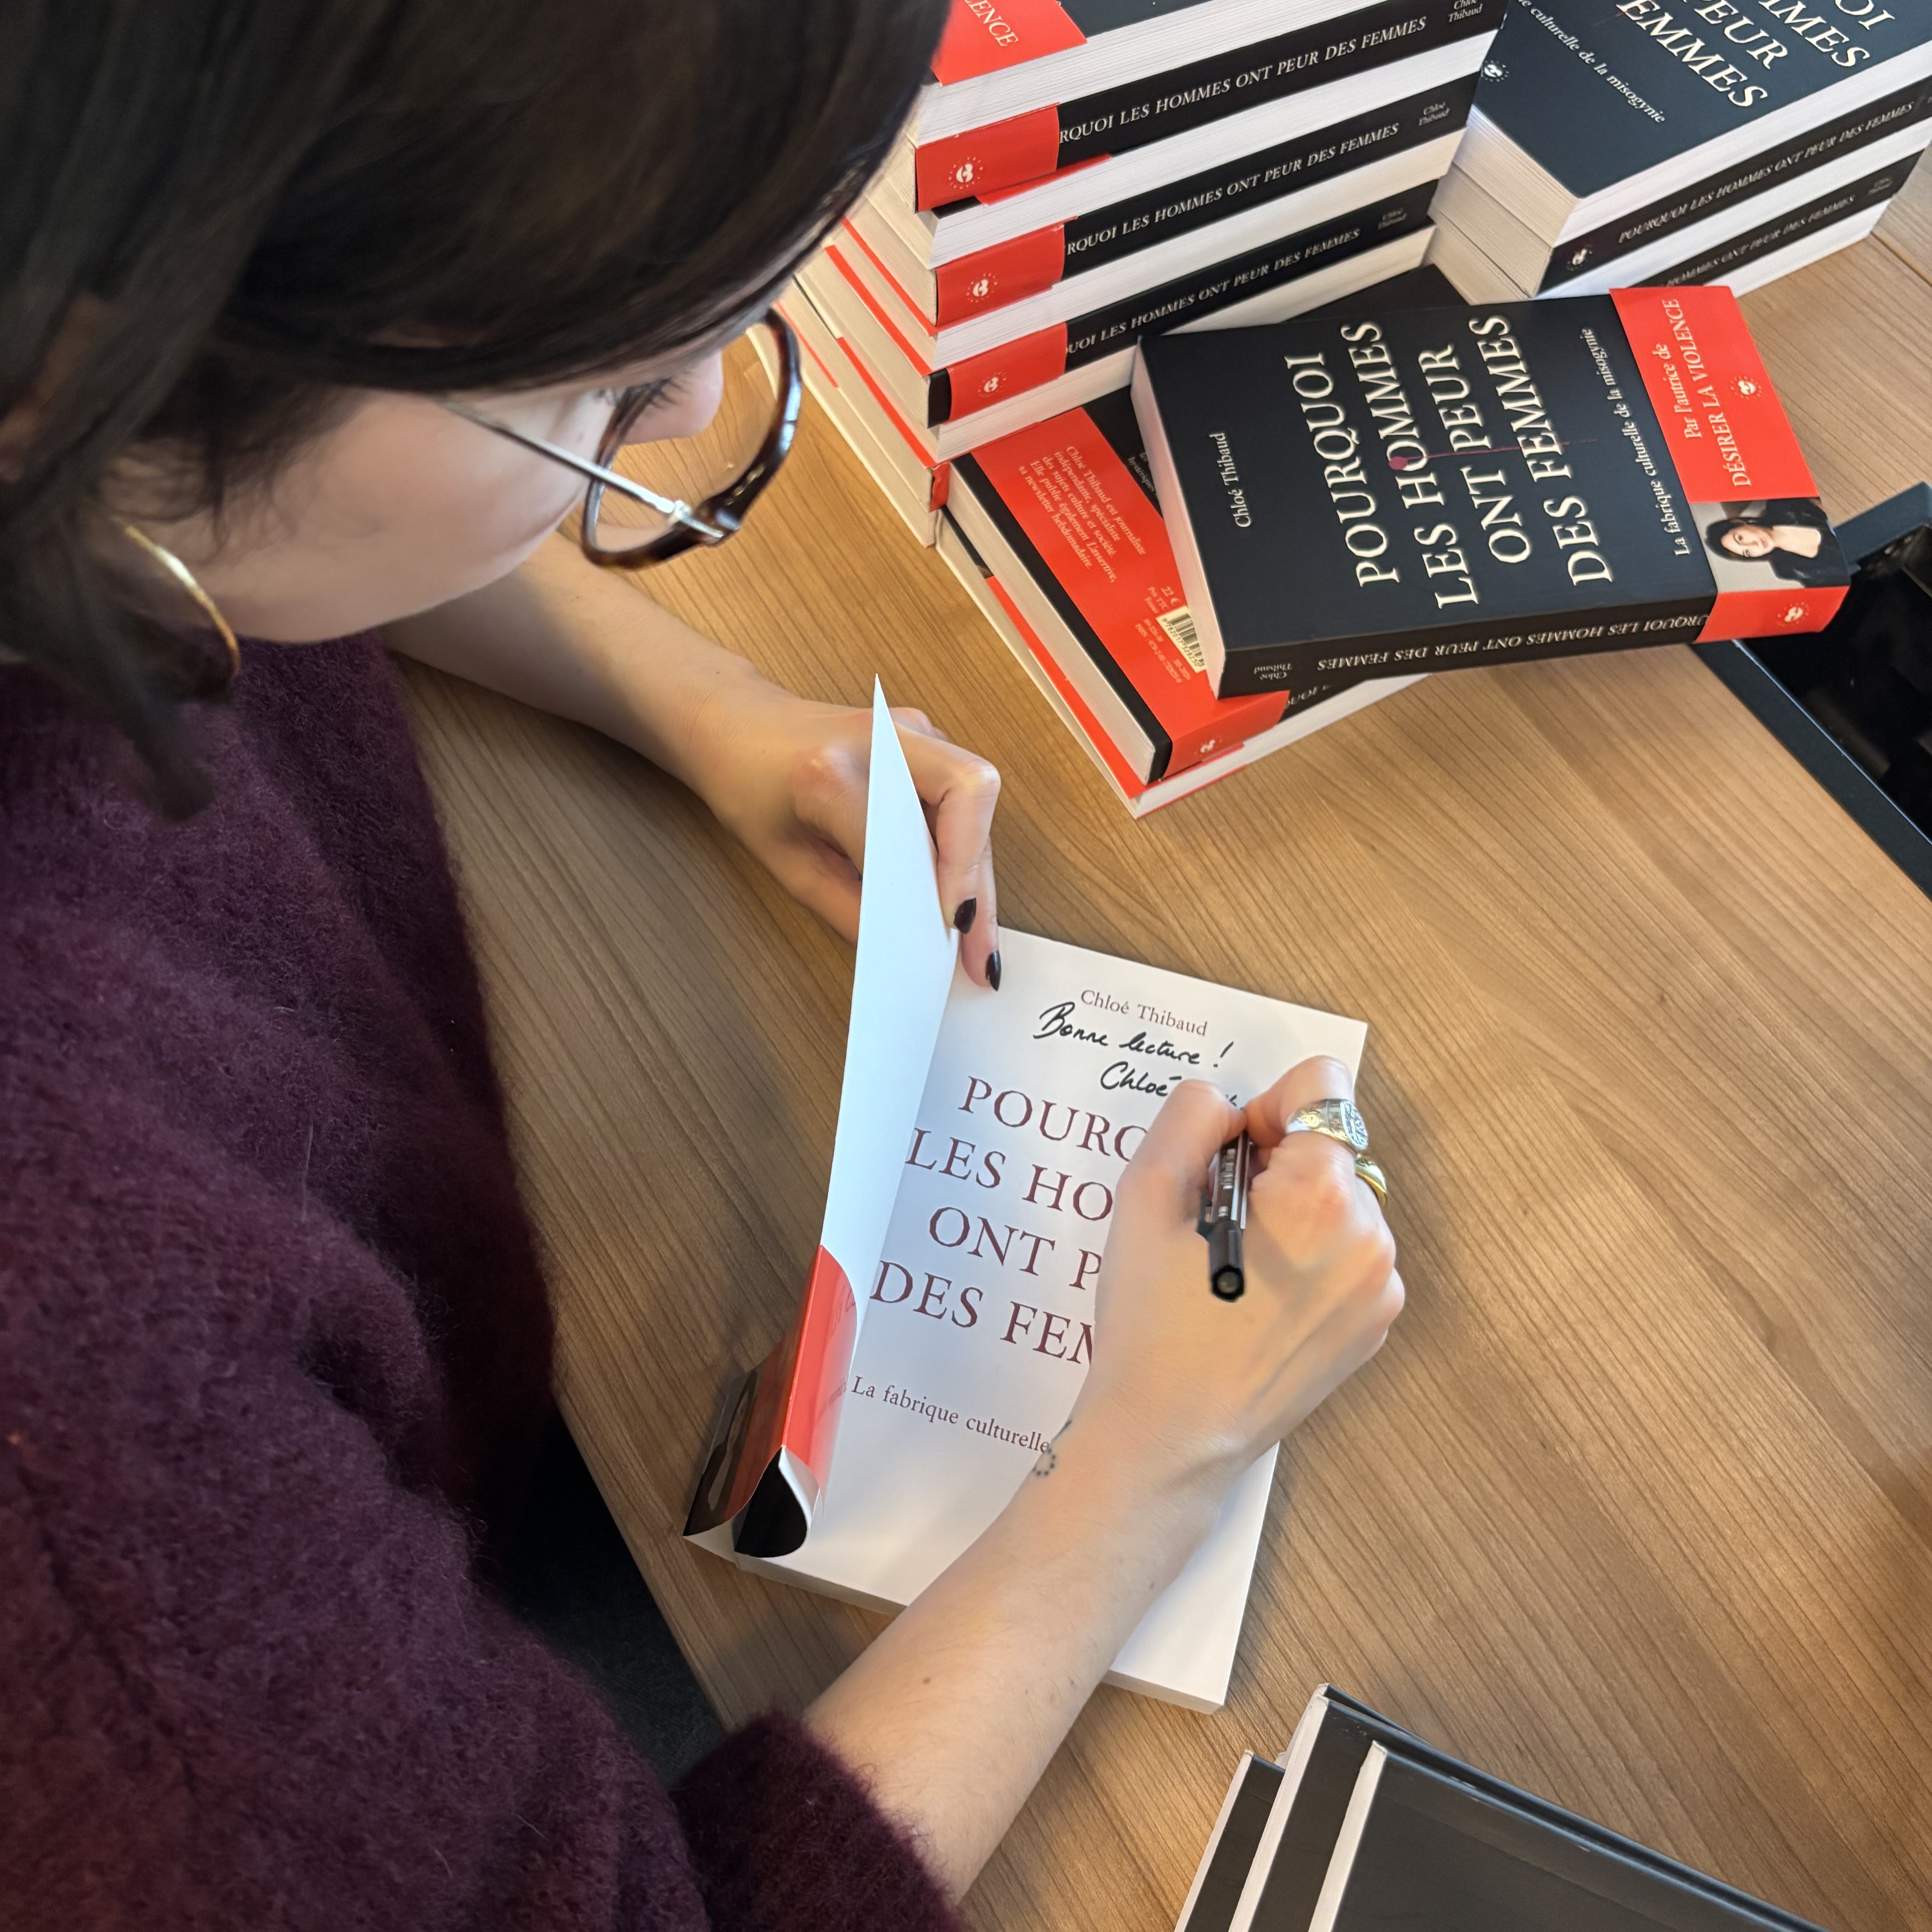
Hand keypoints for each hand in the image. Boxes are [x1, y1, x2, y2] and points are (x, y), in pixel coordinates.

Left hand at [684, 674, 1001, 985]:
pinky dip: (965, 845)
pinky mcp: (922, 737)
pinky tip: (958, 890)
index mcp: (828, 771)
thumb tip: (902, 950)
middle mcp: (879, 738)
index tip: (943, 942)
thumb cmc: (748, 786)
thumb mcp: (786, 863)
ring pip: (976, 799)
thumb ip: (846, 909)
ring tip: (975, 933)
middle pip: (969, 798)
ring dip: (978, 868)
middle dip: (979, 883)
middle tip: (979, 951)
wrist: (734, 720)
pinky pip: (962, 795)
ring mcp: (907, 730)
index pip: (901, 839)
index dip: (930, 893)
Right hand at [1071, 1055, 1401, 1499]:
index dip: (1264, 1106)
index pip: (1321, 1086)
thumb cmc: (1153, 1322)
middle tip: (1217, 1222)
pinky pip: (1348, 1252)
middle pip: (1329, 1146)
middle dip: (1276, 1164)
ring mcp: (1380, 1284)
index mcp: (1318, 1193)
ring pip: (1340, 1199)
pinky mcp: (1375, 1322)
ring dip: (1293, 1211)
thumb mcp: (1145, 1194)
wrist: (1171, 1437)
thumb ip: (1189, 1117)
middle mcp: (1368, 1233)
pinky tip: (1258, 1298)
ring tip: (1235, 1267)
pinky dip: (1309, 1256)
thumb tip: (1227, 1105)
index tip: (1229, 1157)